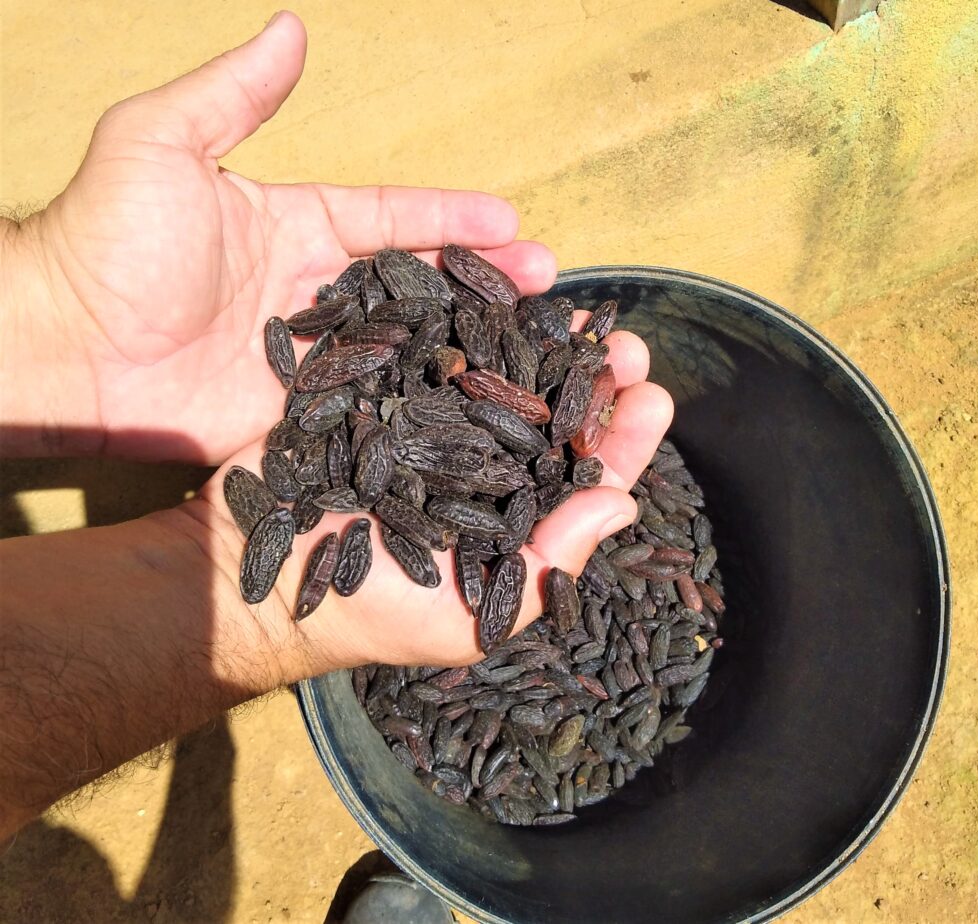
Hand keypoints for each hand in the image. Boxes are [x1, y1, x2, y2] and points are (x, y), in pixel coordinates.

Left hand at [8, 12, 553, 461]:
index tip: (509, 220)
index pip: (391, 217)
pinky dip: (421, 407)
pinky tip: (473, 409)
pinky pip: (371, 407)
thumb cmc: (108, 240)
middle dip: (482, 280)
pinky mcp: (300, 414)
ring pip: (406, 348)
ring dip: (467, 343)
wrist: (67, 351)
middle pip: (415, 284)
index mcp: (296, 225)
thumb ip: (233, 93)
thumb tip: (290, 29)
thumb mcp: (162, 142)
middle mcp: (313, 291)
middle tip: (545, 284)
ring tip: (532, 343)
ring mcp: (311, 357)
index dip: (450, 217)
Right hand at [197, 314, 673, 675]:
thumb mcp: (467, 614)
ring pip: (502, 376)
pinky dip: (467, 321)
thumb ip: (548, 563)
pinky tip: (497, 293)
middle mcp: (479, 469)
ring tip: (576, 310)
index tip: (653, 399)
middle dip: (591, 382)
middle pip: (549, 418)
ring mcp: (432, 426)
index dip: (620, 440)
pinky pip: (434, 348)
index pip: (580, 480)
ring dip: (542, 343)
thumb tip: (621, 504)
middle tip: (626, 346)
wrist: (254, 575)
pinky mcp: (383, 392)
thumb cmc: (365, 610)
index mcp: (509, 522)